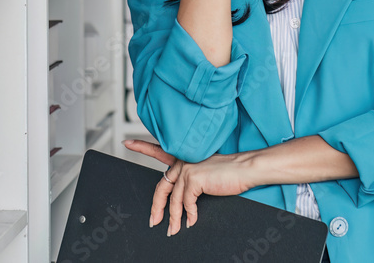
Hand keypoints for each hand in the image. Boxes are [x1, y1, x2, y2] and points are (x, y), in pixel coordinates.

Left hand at [122, 139, 256, 236]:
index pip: (159, 150)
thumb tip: (182, 201)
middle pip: (161, 187)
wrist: (246, 168)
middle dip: (156, 207)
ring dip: (173, 219)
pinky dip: (189, 216)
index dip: (142, 147)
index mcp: (185, 156)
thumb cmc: (230, 172)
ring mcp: (187, 169)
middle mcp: (183, 160)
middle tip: (153, 221)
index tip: (127, 143)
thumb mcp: (206, 172)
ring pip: (172, 200)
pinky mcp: (194, 179)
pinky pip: (186, 204)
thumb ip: (191, 180)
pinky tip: (192, 222)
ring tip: (173, 230)